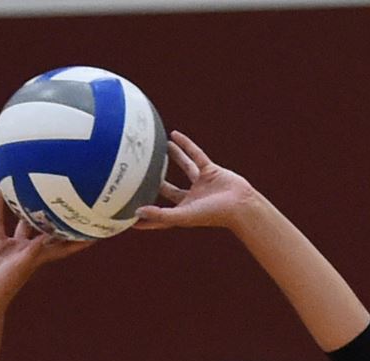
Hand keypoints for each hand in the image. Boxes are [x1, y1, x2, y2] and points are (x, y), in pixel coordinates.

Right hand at [0, 193, 89, 305]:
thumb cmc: (5, 286)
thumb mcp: (22, 265)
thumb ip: (34, 250)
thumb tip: (47, 235)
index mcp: (41, 257)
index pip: (65, 247)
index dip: (80, 240)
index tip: (95, 229)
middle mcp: (30, 251)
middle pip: (48, 233)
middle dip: (58, 221)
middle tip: (68, 202)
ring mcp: (14, 247)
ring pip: (23, 225)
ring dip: (27, 211)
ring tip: (34, 192)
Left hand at [134, 131, 261, 231]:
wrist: (240, 205)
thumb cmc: (213, 214)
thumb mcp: (184, 215)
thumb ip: (160, 215)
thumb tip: (137, 213)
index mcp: (184, 211)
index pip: (160, 214)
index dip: (146, 215)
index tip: (128, 215)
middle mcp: (191, 197)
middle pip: (169, 190)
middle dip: (156, 183)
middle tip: (140, 174)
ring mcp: (201, 183)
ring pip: (184, 167)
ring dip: (173, 157)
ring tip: (158, 148)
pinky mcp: (210, 170)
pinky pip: (196, 155)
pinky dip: (186, 145)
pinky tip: (175, 135)